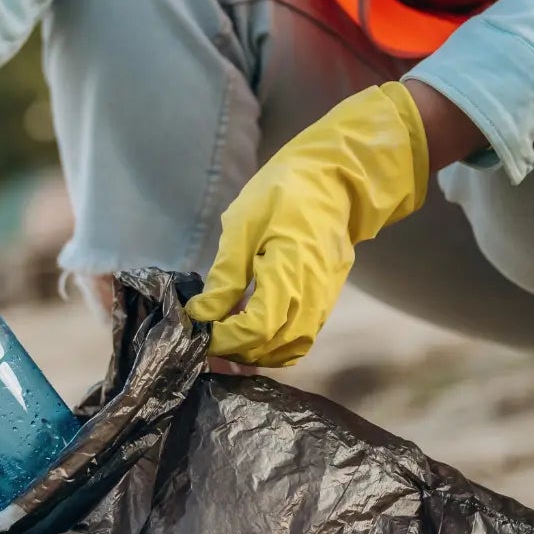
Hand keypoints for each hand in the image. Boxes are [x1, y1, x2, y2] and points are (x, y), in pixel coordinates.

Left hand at [186, 82, 428, 365]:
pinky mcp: (327, 299)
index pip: (257, 327)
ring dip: (257, 354)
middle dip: (237, 352)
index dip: (225, 339)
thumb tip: (202, 314)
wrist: (335, 179)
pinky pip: (302, 336)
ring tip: (227, 340)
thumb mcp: (242, 226)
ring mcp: (324, 299)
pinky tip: (251, 331)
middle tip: (206, 341)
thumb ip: (225, 276)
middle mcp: (313, 293)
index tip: (198, 333)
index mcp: (291, 270)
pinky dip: (275, 344)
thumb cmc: (282, 194)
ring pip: (291, 348)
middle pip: (274, 346)